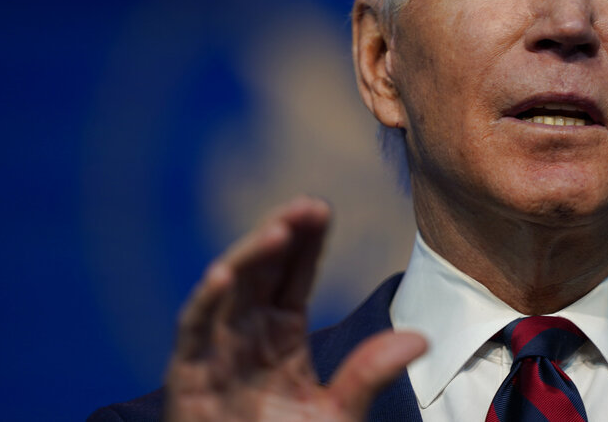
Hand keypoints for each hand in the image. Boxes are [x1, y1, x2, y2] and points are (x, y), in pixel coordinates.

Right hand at [165, 197, 426, 420]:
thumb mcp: (339, 413)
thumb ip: (369, 373)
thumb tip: (420, 339)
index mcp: (281, 333)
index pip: (294, 274)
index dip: (306, 241)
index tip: (323, 209)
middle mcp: (246, 332)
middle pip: (261, 270)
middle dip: (282, 233)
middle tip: (308, 205)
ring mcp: (215, 351)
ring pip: (228, 289)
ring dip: (249, 257)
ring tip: (278, 230)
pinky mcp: (186, 376)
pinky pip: (192, 331)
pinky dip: (204, 301)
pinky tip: (222, 274)